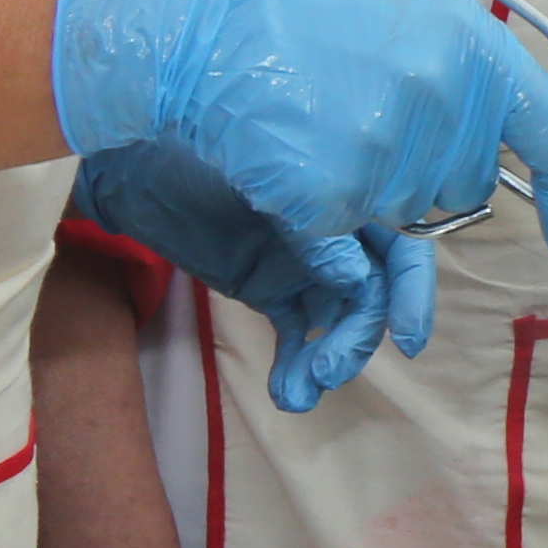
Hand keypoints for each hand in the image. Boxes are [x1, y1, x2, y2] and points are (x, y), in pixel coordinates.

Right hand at [47, 0, 547, 275]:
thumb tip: (488, 119)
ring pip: (399, 213)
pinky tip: (283, 152)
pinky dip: (313, 209)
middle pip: (460, 186)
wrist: (191, 14)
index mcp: (473, 46)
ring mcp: (391, 154)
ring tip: (309, 117)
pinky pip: (345, 236)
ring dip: (362, 185)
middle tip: (351, 105)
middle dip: (420, 165)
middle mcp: (446, 103)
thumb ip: (456, 65)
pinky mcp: (334, 198)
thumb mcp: (401, 5)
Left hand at [69, 137, 433, 408]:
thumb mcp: (266, 184)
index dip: (412, 295)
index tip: (407, 342)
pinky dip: (295, 364)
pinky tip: (286, 392)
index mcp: (349, 196)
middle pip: (370, 295)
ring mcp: (303, 264)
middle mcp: (337, 233)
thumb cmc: (205, 153)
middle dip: (355, 339)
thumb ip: (316, 232)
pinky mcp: (269, 289)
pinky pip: (296, 332)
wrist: (135, 168)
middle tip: (328, 374)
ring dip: (324, 362)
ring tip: (299, 393)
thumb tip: (359, 283)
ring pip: (334, 322)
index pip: (401, 248)